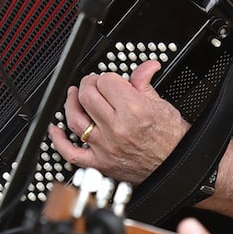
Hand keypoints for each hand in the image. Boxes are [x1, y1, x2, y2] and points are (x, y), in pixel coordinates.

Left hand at [47, 60, 187, 184]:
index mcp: (134, 110)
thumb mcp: (162, 105)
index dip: (106, 77)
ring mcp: (106, 147)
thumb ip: (145, 83)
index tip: (109, 80)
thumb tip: (146, 66)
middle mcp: (117, 128)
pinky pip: (71, 154)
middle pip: (87, 97)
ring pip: (75, 120)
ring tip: (74, 96)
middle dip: (88, 85)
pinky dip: (59, 141)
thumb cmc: (171, 139)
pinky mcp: (100, 163)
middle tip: (92, 84)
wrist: (176, 167)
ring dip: (70, 104)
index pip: (106, 81)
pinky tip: (55, 130)